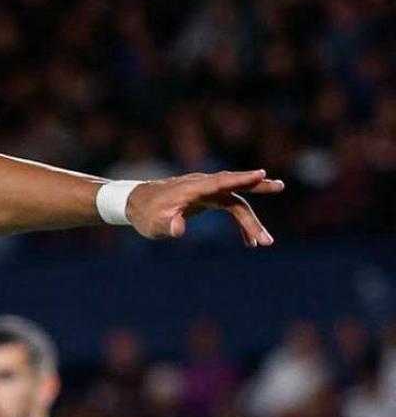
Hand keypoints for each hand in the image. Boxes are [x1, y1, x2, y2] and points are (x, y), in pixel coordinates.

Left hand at [126, 170, 283, 247]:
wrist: (137, 204)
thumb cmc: (146, 214)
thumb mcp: (154, 224)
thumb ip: (167, 225)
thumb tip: (179, 229)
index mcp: (192, 188)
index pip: (220, 181)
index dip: (240, 178)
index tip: (261, 174)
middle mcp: (203, 185)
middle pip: (234, 185)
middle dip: (257, 187)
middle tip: (280, 186)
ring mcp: (207, 191)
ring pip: (236, 200)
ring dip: (250, 220)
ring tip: (265, 241)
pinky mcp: (208, 198)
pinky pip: (230, 207)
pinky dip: (240, 223)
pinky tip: (248, 242)